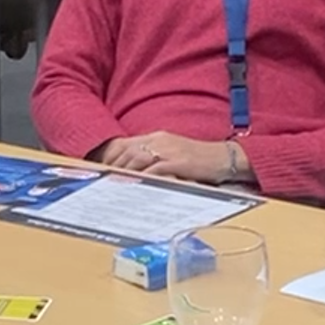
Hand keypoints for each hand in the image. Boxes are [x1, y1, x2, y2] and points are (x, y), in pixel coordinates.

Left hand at [104, 132, 236, 183]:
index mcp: (157, 137)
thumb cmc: (197, 160)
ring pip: (137, 158)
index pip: (124, 143)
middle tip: (103, 181)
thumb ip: (153, 158)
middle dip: (113, 166)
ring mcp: (169, 150)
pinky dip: (143, 178)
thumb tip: (134, 170)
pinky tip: (136, 187)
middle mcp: (160, 140)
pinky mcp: (178, 162)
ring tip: (115, 185)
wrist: (222, 157)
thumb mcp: (172, 154)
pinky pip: (155, 169)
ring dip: (124, 172)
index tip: (101, 169)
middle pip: (127, 151)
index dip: (110, 156)